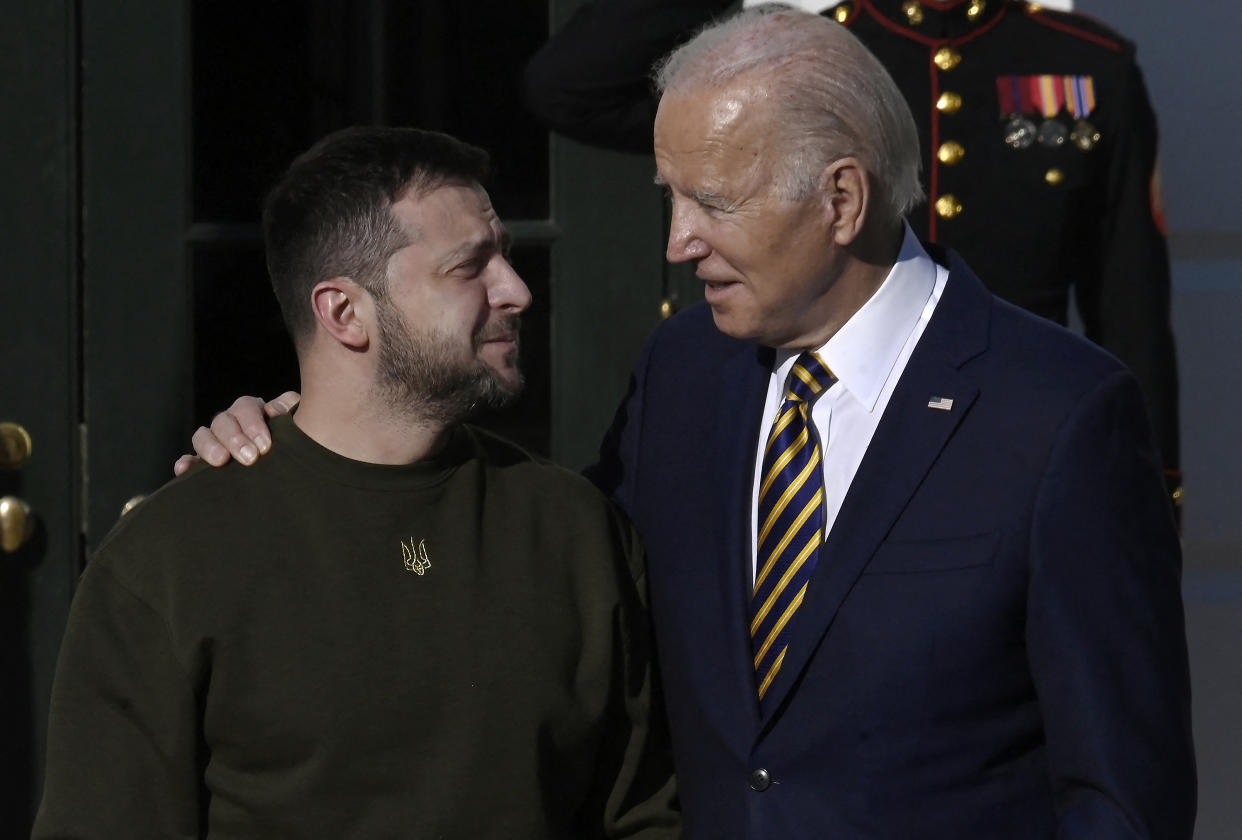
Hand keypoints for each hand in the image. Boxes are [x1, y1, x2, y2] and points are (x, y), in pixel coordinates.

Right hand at [172, 391, 300, 474]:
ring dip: (210, 447)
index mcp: (252, 410)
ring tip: (220, 462)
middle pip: (223, 421)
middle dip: (235, 439)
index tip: (265, 446)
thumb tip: (275, 411)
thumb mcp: (298, 422)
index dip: (253, 424)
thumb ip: (291, 410)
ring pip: (203, 436)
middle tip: (250, 458)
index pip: (246, 407)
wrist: (292, 466)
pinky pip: (191, 459)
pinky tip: (183, 469)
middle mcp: (231, 422)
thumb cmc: (296, 440)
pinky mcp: (205, 461)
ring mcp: (216, 441)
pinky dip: (186, 463)